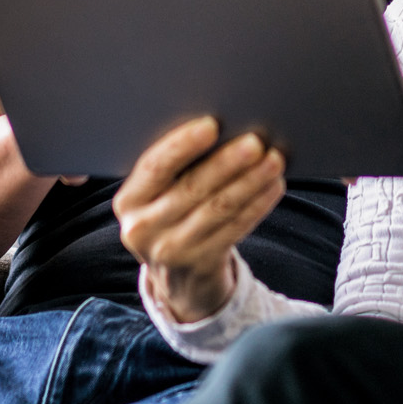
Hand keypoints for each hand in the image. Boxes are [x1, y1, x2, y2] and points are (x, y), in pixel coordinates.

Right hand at [114, 117, 284, 323]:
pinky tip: (273, 186)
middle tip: (254, 143)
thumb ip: (172, 169)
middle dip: (227, 162)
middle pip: (192, 187)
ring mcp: (173, 250)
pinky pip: (235, 228)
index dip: (182, 145)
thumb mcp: (154, 198)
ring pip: (218, 208)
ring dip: (250, 181)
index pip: (154, 166)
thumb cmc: (169, 217)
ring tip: (273, 161)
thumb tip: (217, 129)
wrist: (175, 278)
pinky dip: (258, 204)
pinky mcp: (202, 263)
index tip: (211, 125)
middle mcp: (144, 228)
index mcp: (129, 201)